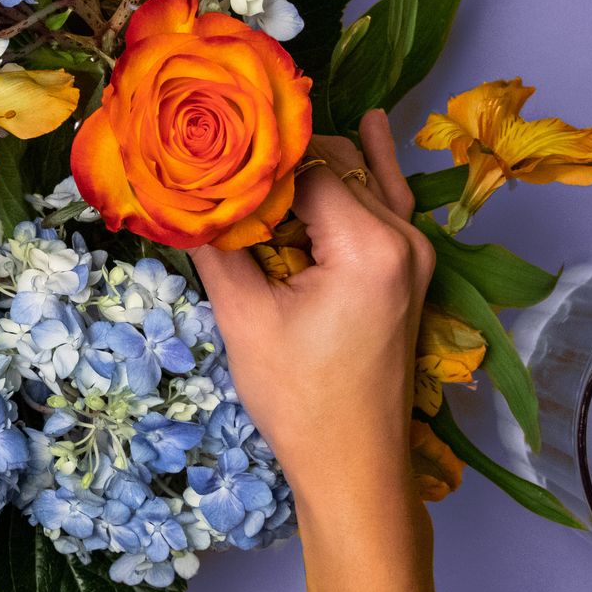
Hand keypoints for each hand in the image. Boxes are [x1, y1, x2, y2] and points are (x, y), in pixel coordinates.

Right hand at [191, 111, 435, 590]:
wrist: (354, 467)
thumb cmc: (301, 401)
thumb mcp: (244, 319)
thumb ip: (217, 247)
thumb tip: (177, 195)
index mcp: (369, 244)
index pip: (305, 166)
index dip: (252, 161)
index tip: (206, 157)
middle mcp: (404, 236)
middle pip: (335, 163)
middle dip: (278, 161)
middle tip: (221, 160)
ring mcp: (415, 252)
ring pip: (360, 177)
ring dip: (310, 169)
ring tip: (257, 146)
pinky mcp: (409, 269)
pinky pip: (389, 200)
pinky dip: (369, 169)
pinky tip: (370, 124)